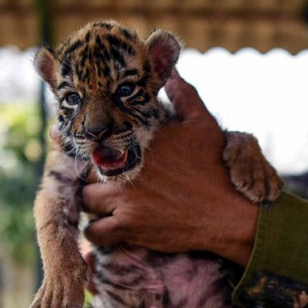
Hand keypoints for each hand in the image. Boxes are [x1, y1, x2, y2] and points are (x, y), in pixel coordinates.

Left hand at [81, 71, 259, 265]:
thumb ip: (185, 96)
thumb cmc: (217, 168)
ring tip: (105, 205)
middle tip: (102, 182)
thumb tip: (173, 75)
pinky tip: (108, 228)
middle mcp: (125, 165)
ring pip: (85, 200)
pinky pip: (94, 231)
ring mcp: (125, 197)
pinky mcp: (129, 226)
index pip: (97, 137)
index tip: (78, 146)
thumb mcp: (204, 125)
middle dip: (90, 176)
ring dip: (92, 204)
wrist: (229, 213)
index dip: (85, 143)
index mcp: (139, 138)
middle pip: (85, 169)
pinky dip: (97, 232)